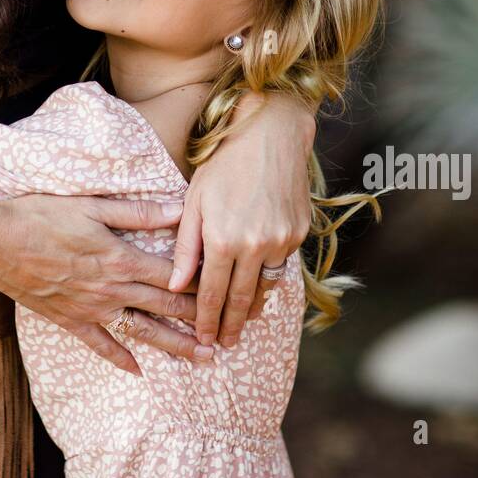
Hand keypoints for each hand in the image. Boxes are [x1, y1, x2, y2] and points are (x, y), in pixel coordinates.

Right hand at [0, 192, 213, 375]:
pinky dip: (121, 357)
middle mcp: (111, 290)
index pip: (173, 276)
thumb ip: (137, 213)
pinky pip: (101, 344)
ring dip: (175, 346)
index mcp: (121, 258)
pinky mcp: (69, 320)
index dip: (204, 284)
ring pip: (142, 332)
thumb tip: (178, 210)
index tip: (229, 291)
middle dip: (200, 321)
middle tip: (229, 334)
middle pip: (165, 307)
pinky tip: (138, 370)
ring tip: (203, 360)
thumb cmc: (40, 216)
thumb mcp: (92, 206)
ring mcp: (91, 309)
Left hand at [168, 92, 314, 348]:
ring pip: (266, 287)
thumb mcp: (194, 200)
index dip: (205, 320)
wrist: (272, 133)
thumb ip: (187, 246)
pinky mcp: (299, 232)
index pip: (212, 294)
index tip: (202, 339)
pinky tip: (261, 286)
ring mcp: (282, 241)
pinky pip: (282, 265)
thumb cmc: (224, 162)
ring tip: (242, 323)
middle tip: (224, 345)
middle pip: (241, 300)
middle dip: (231, 326)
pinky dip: (270, 278)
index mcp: (223, 239)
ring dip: (253, 309)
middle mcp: (255, 246)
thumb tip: (177, 284)